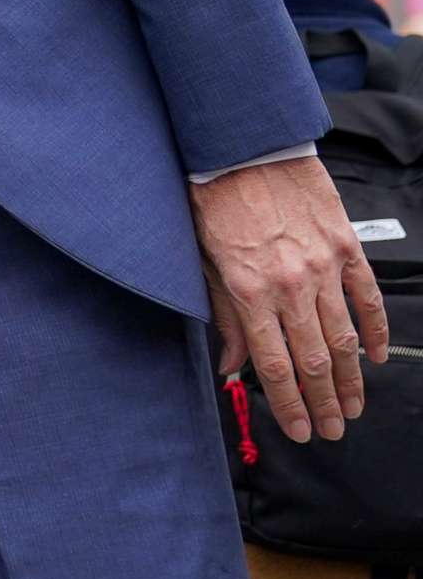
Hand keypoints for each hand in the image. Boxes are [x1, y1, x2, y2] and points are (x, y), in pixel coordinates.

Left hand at [191, 155, 389, 442]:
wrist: (242, 148)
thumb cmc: (213, 200)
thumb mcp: (202, 261)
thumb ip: (221, 316)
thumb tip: (228, 364)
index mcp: (248, 290)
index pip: (273, 365)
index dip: (289, 406)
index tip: (301, 430)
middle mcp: (289, 284)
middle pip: (313, 360)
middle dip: (325, 402)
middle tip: (334, 429)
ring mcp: (322, 265)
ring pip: (344, 337)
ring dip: (351, 378)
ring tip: (354, 405)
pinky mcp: (344, 245)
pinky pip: (367, 297)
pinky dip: (375, 330)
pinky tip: (377, 356)